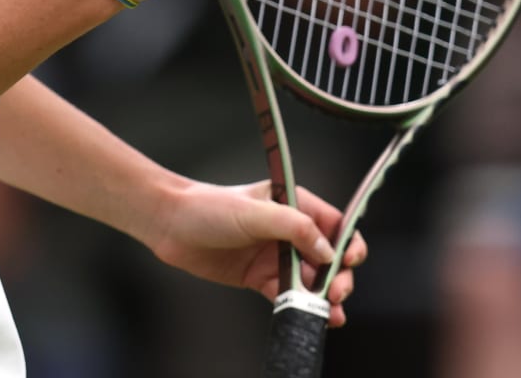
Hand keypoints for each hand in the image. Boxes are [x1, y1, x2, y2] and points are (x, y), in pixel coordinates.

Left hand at [144, 178, 367, 327]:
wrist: (170, 225)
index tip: (350, 260)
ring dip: (324, 296)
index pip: (333, 222)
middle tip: (335, 292)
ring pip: (311, 279)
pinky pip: (288, 294)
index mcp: (292, 204)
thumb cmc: (207, 207)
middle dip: (338, 275)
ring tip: (330, 312)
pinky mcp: (260, 277)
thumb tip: (327, 251)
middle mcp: (287, 230)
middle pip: (328, 255)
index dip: (348, 242)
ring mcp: (274, 255)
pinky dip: (301, 306)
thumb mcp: (255, 211)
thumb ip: (295, 228)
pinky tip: (312, 316)